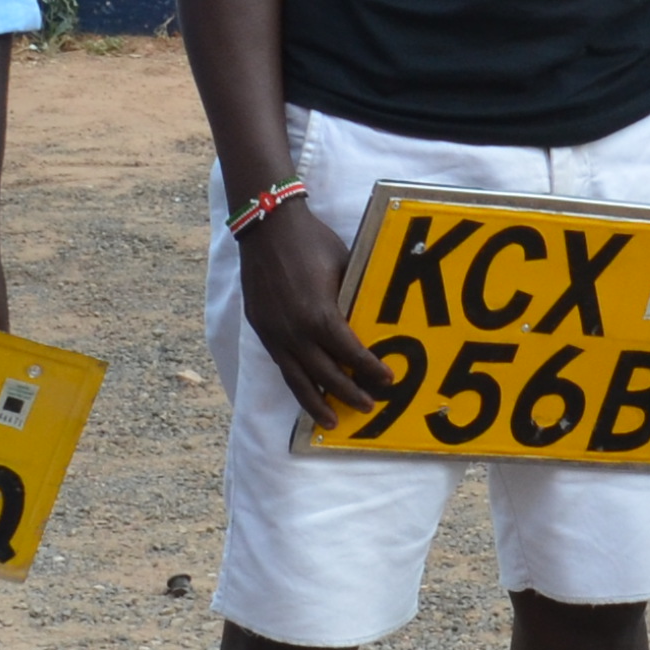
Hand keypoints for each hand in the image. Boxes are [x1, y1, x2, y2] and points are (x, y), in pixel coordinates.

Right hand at [233, 204, 380, 420]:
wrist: (267, 227)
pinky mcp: (262, 329)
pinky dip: (295, 382)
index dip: (370, 370)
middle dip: (349, 393)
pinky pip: (281, 365)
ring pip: (297, 380)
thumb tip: (371, 318)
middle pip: (325, 375)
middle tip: (368, 407)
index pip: (351, 354)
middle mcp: (295, 333)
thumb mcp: (343, 267)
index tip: (387, 380)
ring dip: (316, 403)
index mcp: (319, 316)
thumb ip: (352, 298)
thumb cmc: (311, 242)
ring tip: (330, 421)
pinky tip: (305, 392)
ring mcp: (275, 334)